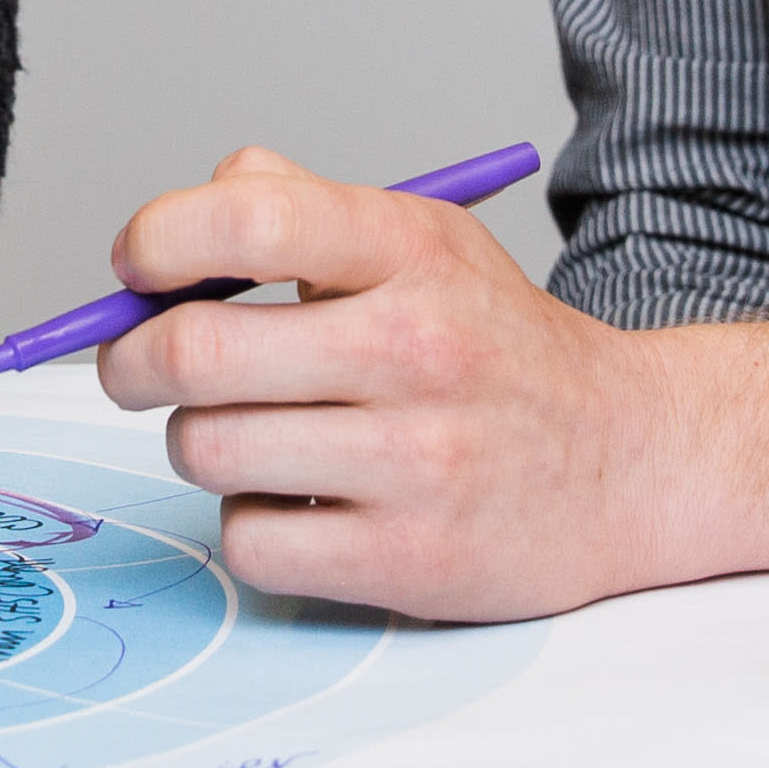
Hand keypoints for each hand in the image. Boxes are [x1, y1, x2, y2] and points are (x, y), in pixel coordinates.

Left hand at [91, 146, 711, 618]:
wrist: (635, 460)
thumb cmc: (501, 349)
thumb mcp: (424, 244)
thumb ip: (299, 206)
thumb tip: (179, 216)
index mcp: (414, 251)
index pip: (250, 220)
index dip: (158, 242)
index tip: (135, 268)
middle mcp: (420, 348)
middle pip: (196, 351)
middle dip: (133, 360)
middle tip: (136, 365)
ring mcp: (420, 461)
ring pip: (206, 450)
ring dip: (199, 444)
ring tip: (248, 436)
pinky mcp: (413, 561)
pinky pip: (248, 542)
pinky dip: (248, 526)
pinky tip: (297, 502)